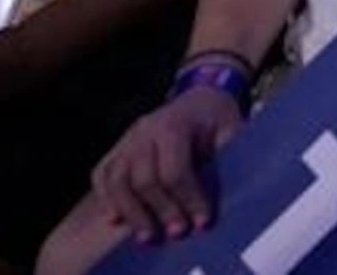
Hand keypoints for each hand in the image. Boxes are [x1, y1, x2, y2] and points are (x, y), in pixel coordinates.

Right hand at [90, 87, 245, 244]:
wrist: (201, 99)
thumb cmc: (218, 121)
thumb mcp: (233, 132)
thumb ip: (227, 160)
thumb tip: (234, 194)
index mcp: (175, 124)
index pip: (174, 170)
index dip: (188, 199)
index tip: (202, 222)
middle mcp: (144, 130)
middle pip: (143, 179)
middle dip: (161, 210)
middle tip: (177, 233)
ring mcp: (126, 139)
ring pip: (116, 180)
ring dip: (131, 212)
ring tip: (146, 238)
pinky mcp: (116, 149)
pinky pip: (102, 176)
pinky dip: (108, 199)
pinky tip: (117, 221)